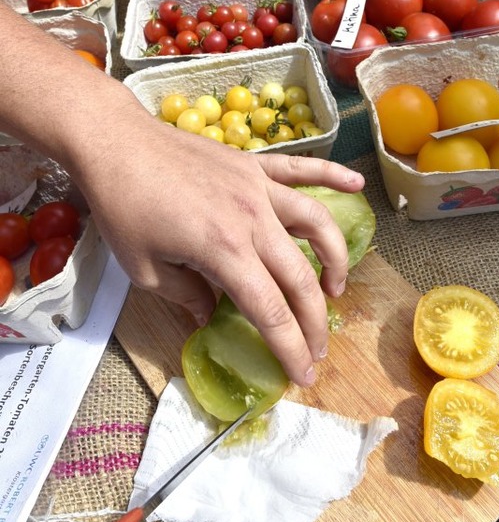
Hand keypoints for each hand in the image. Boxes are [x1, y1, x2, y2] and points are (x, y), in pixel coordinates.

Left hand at [0, 1, 364, 386]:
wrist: (117, 144)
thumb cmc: (124, 209)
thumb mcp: (146, 269)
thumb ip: (187, 296)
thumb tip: (211, 316)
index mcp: (225, 252)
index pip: (271, 311)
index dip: (291, 348)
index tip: (304, 376)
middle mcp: (253, 221)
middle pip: (300, 278)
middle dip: (315, 321)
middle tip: (318, 348)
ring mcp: (259, 188)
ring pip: (316, 223)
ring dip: (335, 258)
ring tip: (335, 286)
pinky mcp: (255, 165)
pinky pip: (303, 169)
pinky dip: (333, 174)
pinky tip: (358, 184)